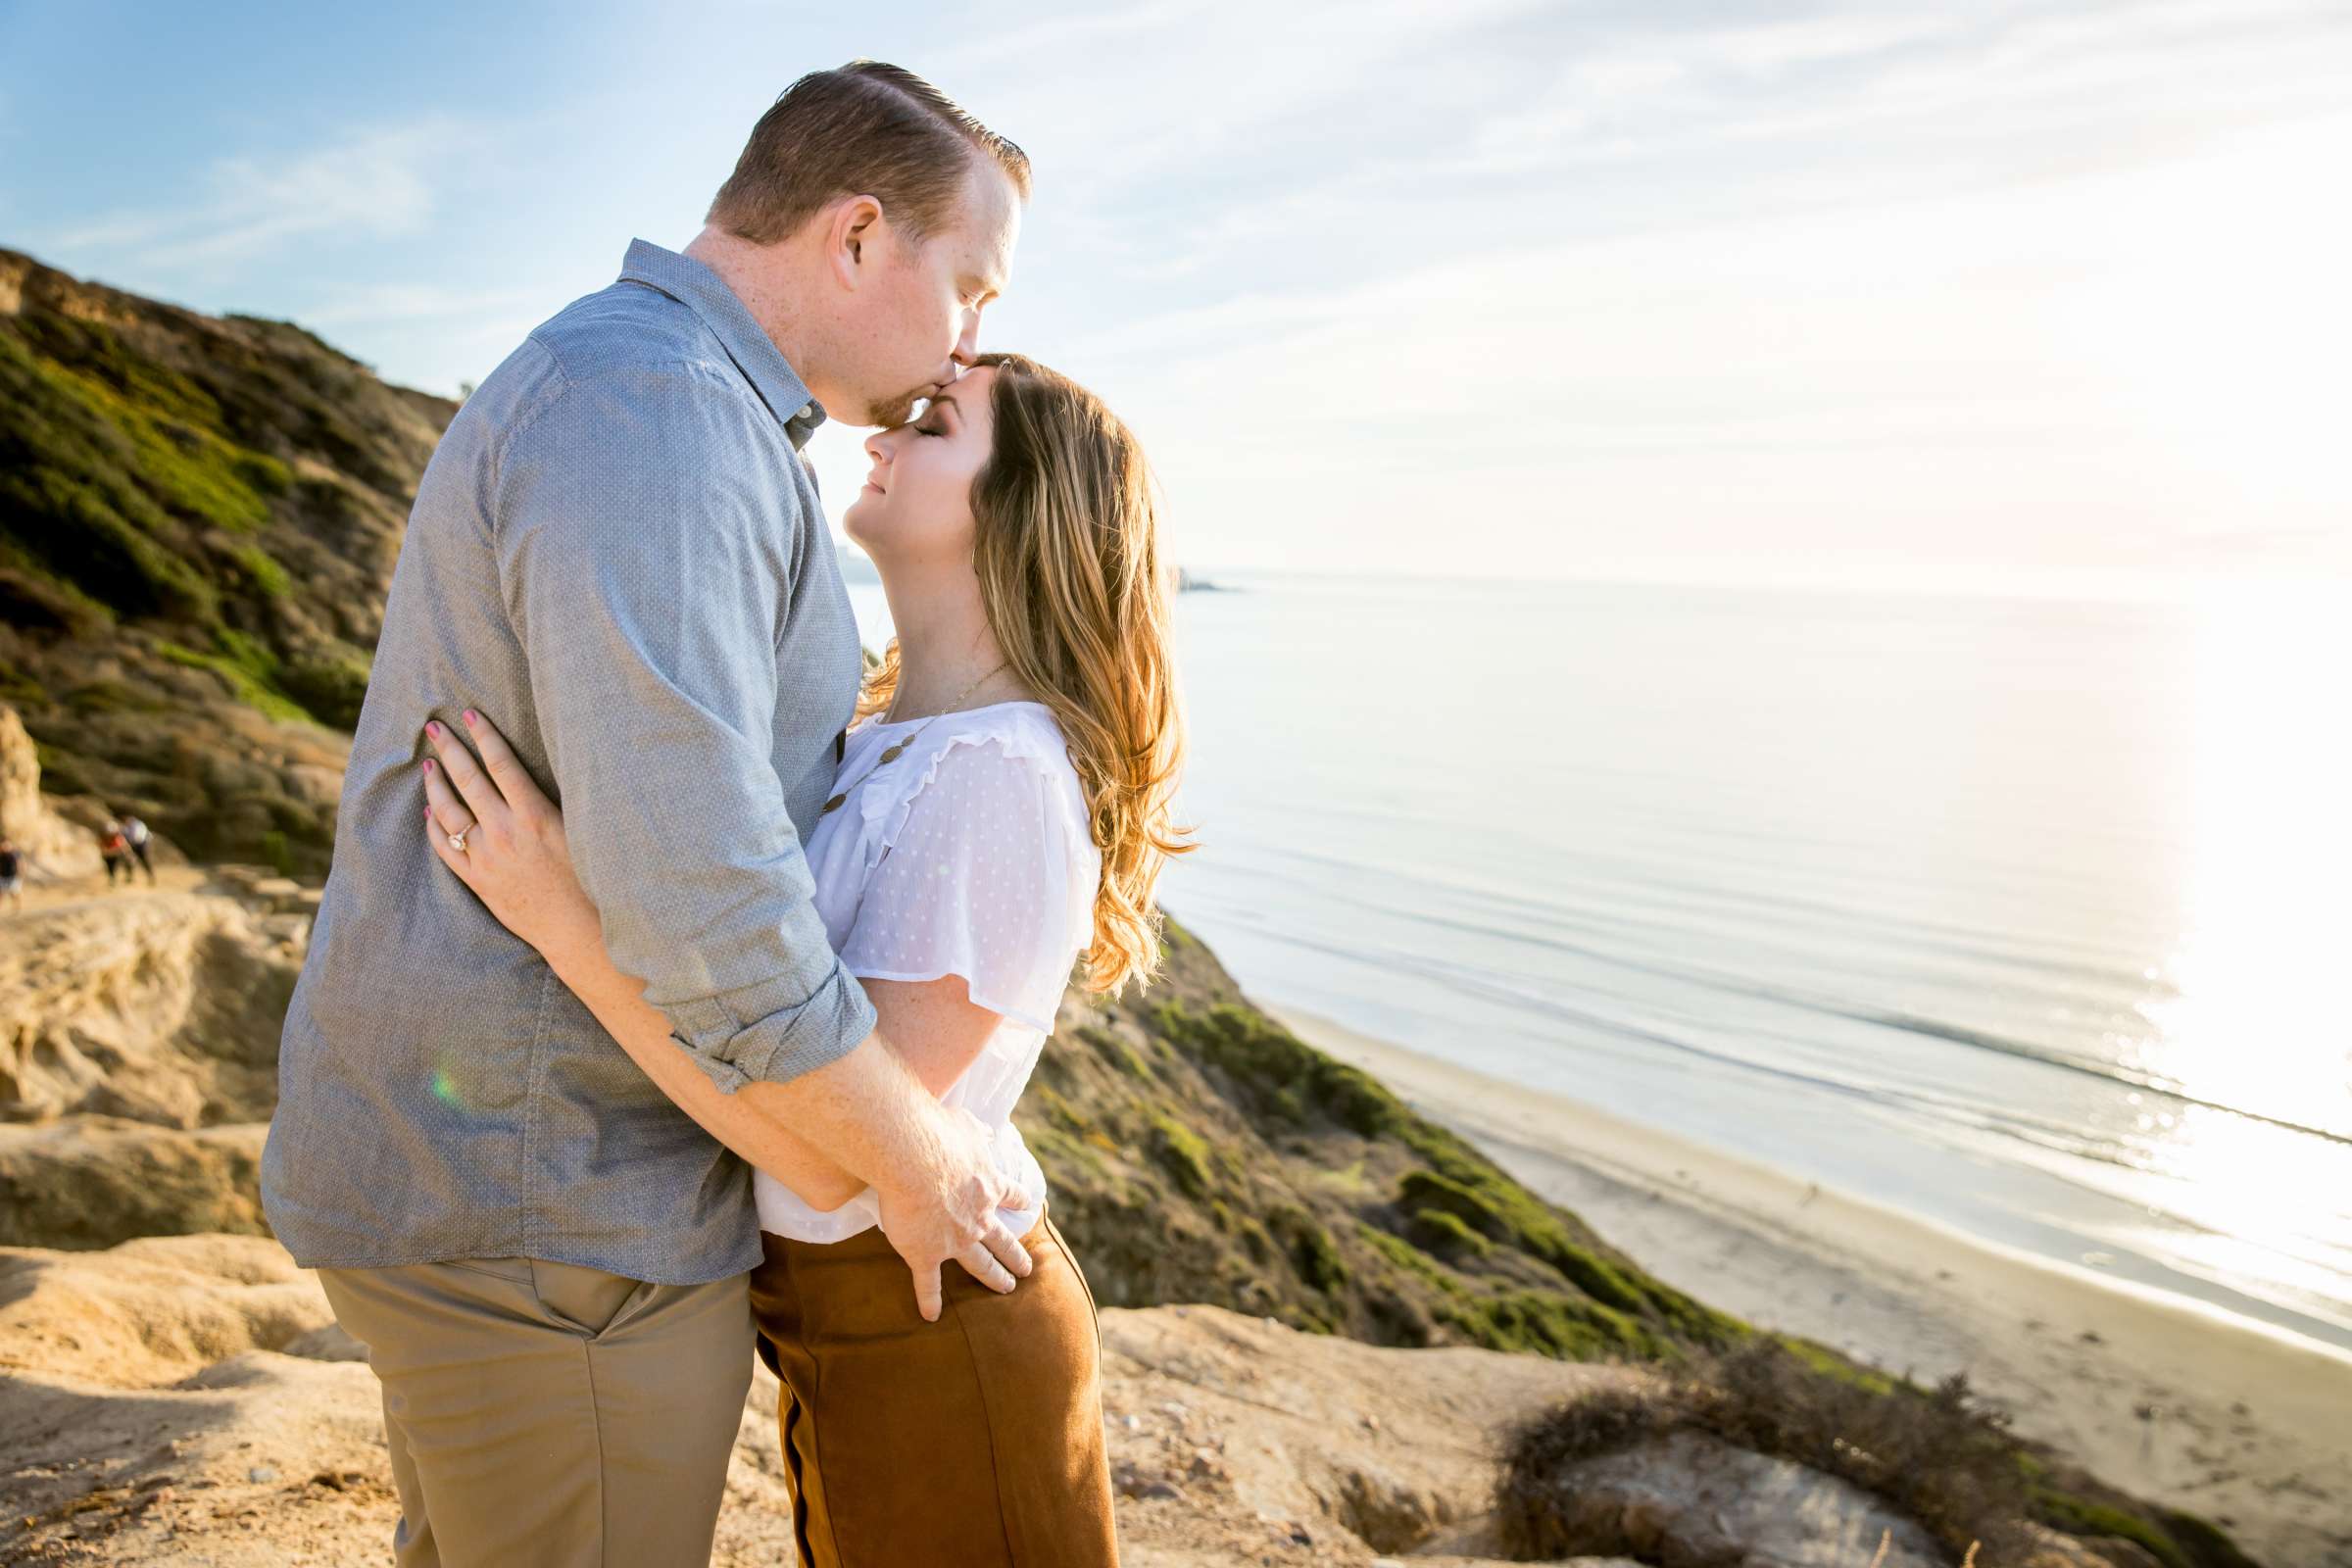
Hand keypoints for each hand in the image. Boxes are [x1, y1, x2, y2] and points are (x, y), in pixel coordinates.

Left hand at [421, 711, 601, 964]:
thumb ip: (551, 803)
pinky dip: (434, 826)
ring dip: (436, 784)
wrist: (575, 928)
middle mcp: (505, 832)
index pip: (502, 764)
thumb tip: (531, 774)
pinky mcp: (476, 879)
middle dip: (450, 749)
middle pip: (468, 780)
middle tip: (433, 727)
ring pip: (449, 811)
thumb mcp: (577, 831)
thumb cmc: (587, 878)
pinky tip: (429, 811)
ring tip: (428, 764)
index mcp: (534, 815)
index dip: (484, 735)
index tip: (469, 714)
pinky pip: (445, 847)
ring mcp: (486, 856)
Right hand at [873, 1101, 1033, 1320]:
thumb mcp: (966, 1125)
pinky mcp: (926, 1255)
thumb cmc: (938, 1134)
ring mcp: (956, 1240)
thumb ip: (978, 1132)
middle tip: (1027, 1269)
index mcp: (988, 1186)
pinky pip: (929, 1284)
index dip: (1019, 1202)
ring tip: (1006, 1289)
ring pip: (981, 1265)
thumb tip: (989, 1131)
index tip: (1028, 1208)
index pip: (1011, 1196)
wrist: (914, 1159)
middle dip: (1015, 1255)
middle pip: (1003, 1240)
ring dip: (994, 1278)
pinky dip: (929, 1301)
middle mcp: (978, 1218)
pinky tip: (931, 1316)